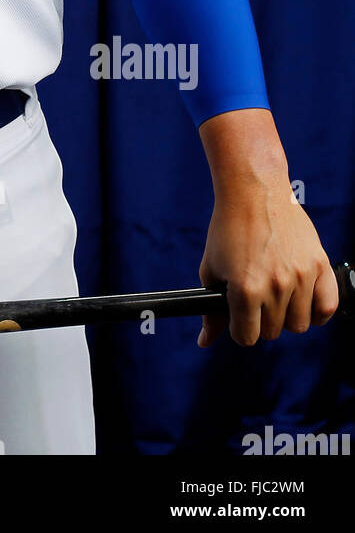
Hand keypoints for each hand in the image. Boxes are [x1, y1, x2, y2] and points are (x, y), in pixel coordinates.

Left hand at [197, 177, 337, 347]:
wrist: (254, 191)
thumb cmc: (228, 228)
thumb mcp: (211, 268)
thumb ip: (210, 309)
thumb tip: (205, 342)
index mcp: (245, 290)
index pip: (246, 337)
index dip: (239, 328)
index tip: (238, 315)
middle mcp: (275, 286)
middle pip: (272, 332)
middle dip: (260, 320)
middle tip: (255, 297)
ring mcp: (301, 277)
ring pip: (300, 324)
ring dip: (286, 315)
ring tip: (276, 293)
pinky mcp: (320, 265)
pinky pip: (328, 307)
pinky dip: (318, 311)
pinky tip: (303, 300)